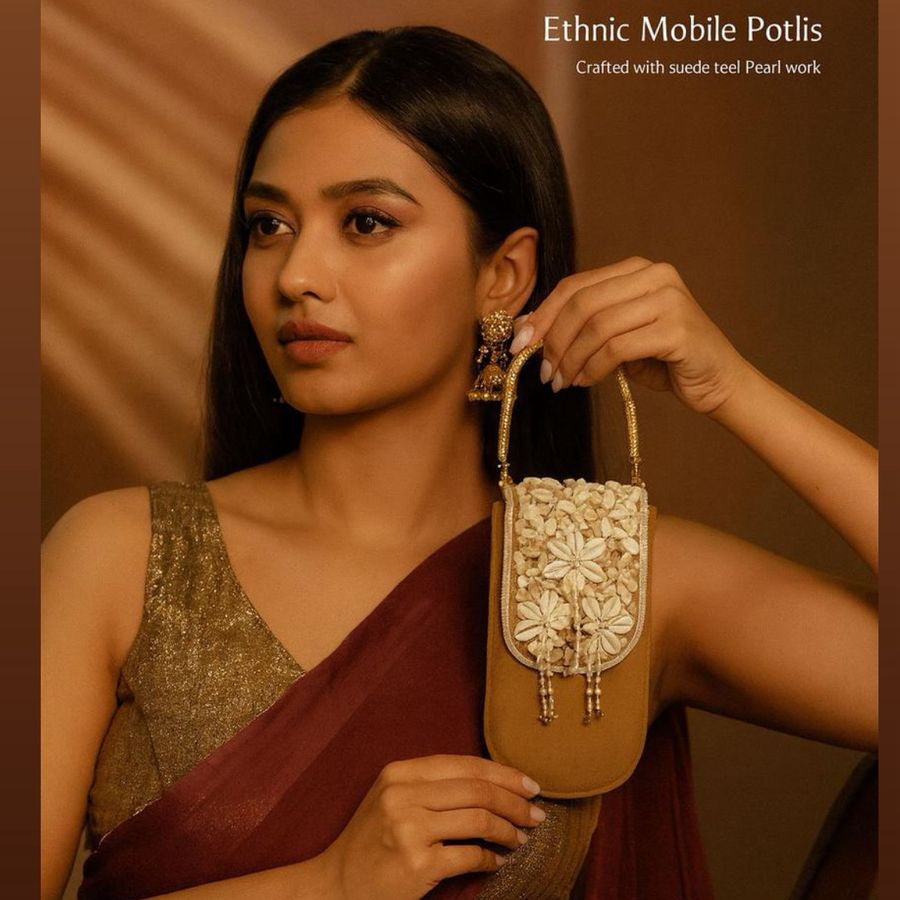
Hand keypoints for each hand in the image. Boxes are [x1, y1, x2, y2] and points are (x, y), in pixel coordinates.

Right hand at [317, 754, 543, 899]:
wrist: (336, 885)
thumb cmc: (372, 840)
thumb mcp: (393, 797)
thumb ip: (432, 784)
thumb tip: (494, 782)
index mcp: (399, 773)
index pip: (464, 764)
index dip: (503, 772)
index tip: (529, 784)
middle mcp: (403, 796)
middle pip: (477, 789)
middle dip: (515, 801)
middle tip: (536, 815)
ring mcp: (409, 830)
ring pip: (479, 819)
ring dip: (509, 831)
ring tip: (521, 839)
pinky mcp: (417, 865)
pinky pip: (470, 856)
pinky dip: (491, 859)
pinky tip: (498, 862)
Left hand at [509, 256, 749, 415]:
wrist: (717, 382)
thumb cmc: (664, 360)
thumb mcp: (617, 337)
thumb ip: (582, 327)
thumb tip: (526, 332)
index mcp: (637, 269)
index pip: (576, 285)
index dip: (543, 313)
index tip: (520, 342)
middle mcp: (655, 275)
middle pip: (583, 303)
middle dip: (554, 339)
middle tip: (543, 370)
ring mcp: (669, 300)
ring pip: (597, 326)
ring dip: (571, 358)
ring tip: (561, 381)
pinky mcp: (676, 330)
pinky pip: (616, 348)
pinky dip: (592, 368)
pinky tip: (585, 381)